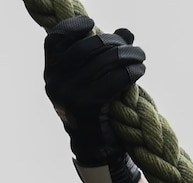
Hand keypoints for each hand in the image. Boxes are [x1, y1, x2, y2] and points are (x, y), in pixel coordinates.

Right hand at [43, 15, 146, 182]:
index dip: (75, 27)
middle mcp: (56, 82)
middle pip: (88, 46)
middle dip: (114, 42)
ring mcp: (70, 94)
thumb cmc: (94, 108)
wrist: (94, 147)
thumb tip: (127, 32)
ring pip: (105, 61)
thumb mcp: (92, 79)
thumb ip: (105, 54)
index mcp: (51, 73)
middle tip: (132, 47)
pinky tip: (139, 71)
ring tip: (140, 56)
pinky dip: (131, 72)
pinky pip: (115, 79)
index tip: (94, 26)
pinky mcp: (89, 105)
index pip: (57, 38)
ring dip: (129, 55)